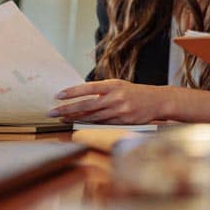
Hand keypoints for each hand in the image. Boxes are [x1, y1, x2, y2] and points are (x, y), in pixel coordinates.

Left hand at [50, 79, 171, 124]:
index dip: (72, 92)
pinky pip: (102, 123)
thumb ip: (102, 91)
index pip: (88, 88)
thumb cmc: (135, 92)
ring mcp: (119, 110)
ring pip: (92, 116)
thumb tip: (80, 96)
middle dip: (67, 109)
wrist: (157, 100)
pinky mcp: (122, 121)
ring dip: (74, 118)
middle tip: (51, 112)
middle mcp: (116, 97)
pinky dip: (88, 124)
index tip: (58, 95)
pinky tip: (78, 124)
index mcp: (114, 85)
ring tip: (61, 119)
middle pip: (86, 105)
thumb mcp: (119, 86)